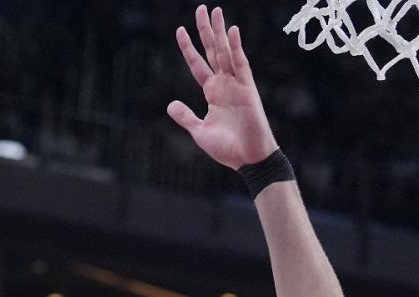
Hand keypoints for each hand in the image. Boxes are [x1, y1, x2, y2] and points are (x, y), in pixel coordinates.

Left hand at [168, 5, 278, 169]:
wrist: (248, 159)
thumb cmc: (228, 148)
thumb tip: (170, 105)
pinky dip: (236, 48)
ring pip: (226, 52)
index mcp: (212, 92)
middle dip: (206, 30)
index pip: (198, 64)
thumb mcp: (199, 131)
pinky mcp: (248, 89)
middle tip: (201, 9)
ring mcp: (236, 84)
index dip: (188, 48)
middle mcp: (224, 84)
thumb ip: (186, 116)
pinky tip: (232, 31)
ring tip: (215, 11)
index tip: (179, 30)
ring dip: (220, 32)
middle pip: (213, 51)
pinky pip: (241, 64)